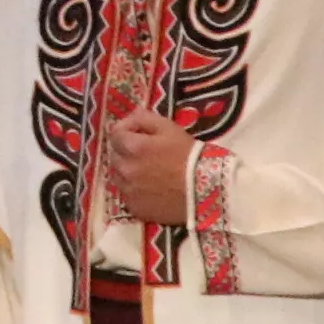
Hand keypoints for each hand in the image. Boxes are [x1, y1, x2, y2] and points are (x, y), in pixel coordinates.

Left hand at [105, 107, 196, 227]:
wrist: (208, 192)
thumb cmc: (191, 156)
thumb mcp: (170, 128)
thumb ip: (145, 118)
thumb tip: (130, 114)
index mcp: (132, 147)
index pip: (115, 133)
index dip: (127, 131)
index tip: (140, 134)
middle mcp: (125, 169)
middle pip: (114, 156)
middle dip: (126, 153)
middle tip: (145, 155)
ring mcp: (129, 191)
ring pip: (118, 177)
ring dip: (127, 173)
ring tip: (147, 174)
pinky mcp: (136, 209)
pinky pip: (128, 197)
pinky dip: (135, 192)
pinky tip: (151, 190)